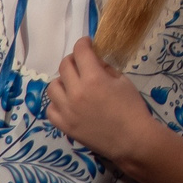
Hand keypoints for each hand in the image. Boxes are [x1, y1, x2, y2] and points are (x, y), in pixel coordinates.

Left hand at [44, 37, 160, 163]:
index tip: (87, 44)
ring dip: (63, 81)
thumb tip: (94, 60)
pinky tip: (68, 103)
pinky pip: (50, 109)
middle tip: (81, 62)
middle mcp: (76, 92)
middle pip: (64, 66)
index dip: (83, 43)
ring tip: (73, 84)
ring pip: (52, 87)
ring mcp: (67, 110)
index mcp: (93, 78)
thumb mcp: (122, 81)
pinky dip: (57, 103)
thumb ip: (105, 68)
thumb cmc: (132, 108)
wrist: (132, 140)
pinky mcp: (64, 126)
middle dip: (73, 59)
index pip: (80, 51)